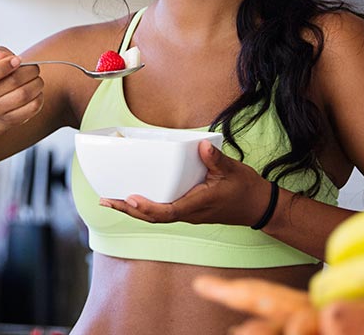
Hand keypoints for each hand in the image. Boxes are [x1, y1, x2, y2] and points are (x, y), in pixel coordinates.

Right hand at [0, 46, 43, 126]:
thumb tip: (1, 57)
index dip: (3, 67)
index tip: (18, 60)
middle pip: (13, 82)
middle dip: (30, 71)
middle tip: (34, 68)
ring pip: (24, 95)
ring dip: (37, 83)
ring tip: (37, 79)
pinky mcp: (10, 120)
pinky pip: (32, 108)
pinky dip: (39, 97)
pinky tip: (36, 92)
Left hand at [100, 140, 270, 226]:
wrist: (257, 206)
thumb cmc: (244, 189)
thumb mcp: (232, 170)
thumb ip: (215, 159)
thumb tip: (201, 146)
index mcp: (197, 205)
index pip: (167, 212)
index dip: (146, 208)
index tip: (129, 199)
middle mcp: (188, 213)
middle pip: (152, 217)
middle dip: (127, 210)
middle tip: (105, 200)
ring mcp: (187, 213)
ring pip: (155, 217)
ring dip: (132, 210)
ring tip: (110, 200)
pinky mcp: (187, 210)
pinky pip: (161, 212)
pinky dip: (144, 207)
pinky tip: (133, 199)